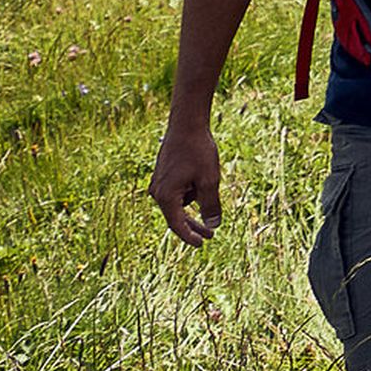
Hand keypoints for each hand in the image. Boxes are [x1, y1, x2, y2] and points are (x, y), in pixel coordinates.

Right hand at [150, 120, 225, 246]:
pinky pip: (178, 192)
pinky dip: (191, 191)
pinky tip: (201, 176)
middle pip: (176, 216)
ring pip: (179, 202)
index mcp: (165, 196)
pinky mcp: (163, 176)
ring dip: (195, 202)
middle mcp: (157, 192)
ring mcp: (158, 184)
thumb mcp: (209, 180)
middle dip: (194, 225)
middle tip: (211, 235)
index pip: (176, 224)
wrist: (186, 125)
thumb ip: (211, 205)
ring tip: (209, 181)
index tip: (202, 244)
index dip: (189, 236)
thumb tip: (213, 225)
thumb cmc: (198, 152)